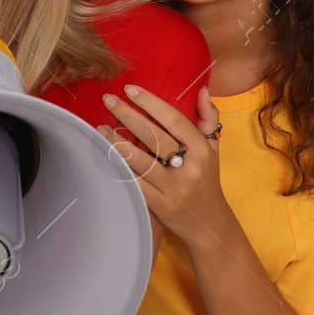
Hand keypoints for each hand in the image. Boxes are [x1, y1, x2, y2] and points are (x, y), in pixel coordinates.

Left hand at [99, 85, 226, 244]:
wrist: (209, 224)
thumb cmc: (207, 180)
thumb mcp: (212, 149)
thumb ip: (209, 118)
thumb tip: (201, 90)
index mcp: (202, 150)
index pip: (175, 120)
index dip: (152, 103)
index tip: (130, 90)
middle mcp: (190, 168)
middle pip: (155, 137)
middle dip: (128, 116)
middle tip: (108, 100)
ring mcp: (175, 189)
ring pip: (141, 161)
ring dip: (118, 143)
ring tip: (100, 127)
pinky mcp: (161, 206)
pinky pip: (136, 185)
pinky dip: (120, 170)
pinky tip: (105, 156)